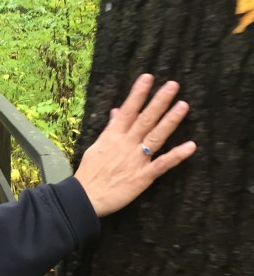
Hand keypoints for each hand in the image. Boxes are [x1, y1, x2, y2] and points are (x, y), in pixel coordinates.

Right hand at [74, 74, 195, 217]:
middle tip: (173, 85)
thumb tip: (117, 111)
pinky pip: (163, 164)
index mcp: (113, 136)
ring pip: (156, 136)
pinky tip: (190, 146)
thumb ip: (110, 129)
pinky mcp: (143, 176)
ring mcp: (136, 160)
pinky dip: (177, 155)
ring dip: (170, 120)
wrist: (85, 198)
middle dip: (159, 101)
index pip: (128, 110)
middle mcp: (126, 144)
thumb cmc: (90, 173)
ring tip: (183, 105)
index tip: (148, 77)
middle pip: (145, 119)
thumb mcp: (96, 147)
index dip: (138, 94)